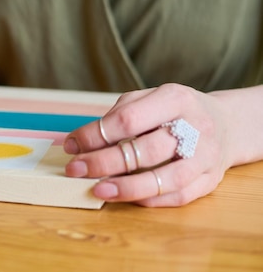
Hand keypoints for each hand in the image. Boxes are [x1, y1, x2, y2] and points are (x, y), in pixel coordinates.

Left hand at [63, 83, 233, 206]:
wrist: (226, 124)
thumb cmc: (173, 111)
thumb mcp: (148, 98)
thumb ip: (119, 115)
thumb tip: (81, 142)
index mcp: (175, 98)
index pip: (129, 119)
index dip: (96, 134)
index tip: (71, 145)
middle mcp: (195, 126)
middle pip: (145, 150)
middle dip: (104, 162)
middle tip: (75, 169)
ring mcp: (206, 156)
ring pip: (166, 178)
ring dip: (127, 187)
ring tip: (97, 190)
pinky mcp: (210, 180)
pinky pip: (178, 196)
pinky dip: (149, 199)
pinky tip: (125, 198)